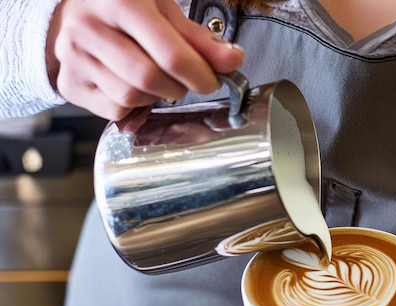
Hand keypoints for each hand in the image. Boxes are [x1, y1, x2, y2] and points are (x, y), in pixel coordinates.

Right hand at [46, 0, 244, 119]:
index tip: (212, 81)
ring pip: (131, 97)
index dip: (200, 75)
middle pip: (150, 79)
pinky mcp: (70, 84)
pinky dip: (133, 106)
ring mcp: (75, 57)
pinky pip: (115, 111)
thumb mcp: (161, 9)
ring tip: (155, 78)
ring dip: (155, 96)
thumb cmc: (123, 8)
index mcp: (119, 1)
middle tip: (184, 80)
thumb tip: (231, 61)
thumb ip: (197, 38)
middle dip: (178, 87)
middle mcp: (89, 27)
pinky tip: (133, 85)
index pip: (170, 54)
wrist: (73, 12)